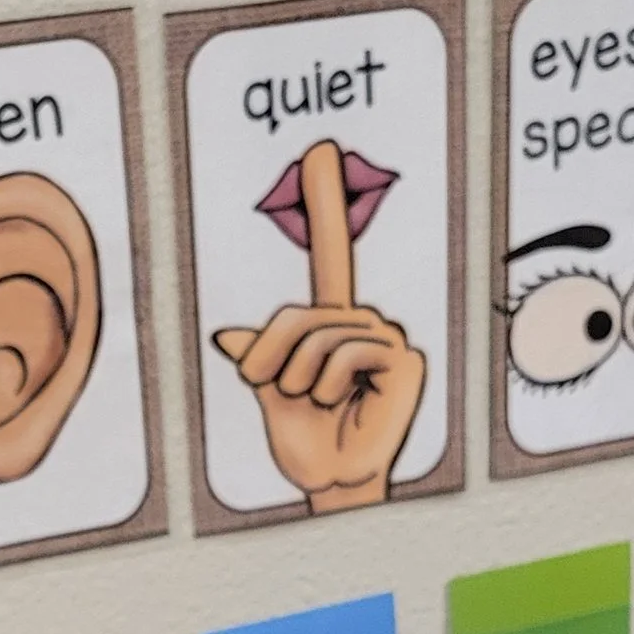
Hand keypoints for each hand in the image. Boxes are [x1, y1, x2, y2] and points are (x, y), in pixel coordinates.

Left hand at [216, 140, 426, 516]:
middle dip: (274, 358)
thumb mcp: (272, 394)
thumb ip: (259, 358)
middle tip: (282, 391)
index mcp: (330, 323)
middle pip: (299, 312)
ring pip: (320, 335)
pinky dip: (332, 385)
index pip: (329, 257)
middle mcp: (360, 323)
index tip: (320, 152)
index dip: (325, 205)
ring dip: (302, 380)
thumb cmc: (308, 442)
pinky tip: (347, 404)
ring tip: (318, 405)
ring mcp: (385, 339)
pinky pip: (347, 353)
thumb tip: (229, 337)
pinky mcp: (404, 360)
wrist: (333, 481)